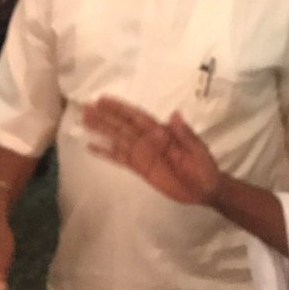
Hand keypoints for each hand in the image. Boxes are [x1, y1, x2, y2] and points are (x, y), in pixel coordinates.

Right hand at [82, 96, 221, 205]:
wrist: (204, 189)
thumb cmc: (203, 167)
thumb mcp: (197, 150)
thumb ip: (184, 134)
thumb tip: (175, 114)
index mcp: (161, 132)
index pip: (137, 117)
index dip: (120, 108)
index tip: (103, 99)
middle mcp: (147, 139)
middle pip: (122, 125)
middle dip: (104, 116)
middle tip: (85, 107)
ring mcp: (142, 153)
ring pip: (117, 139)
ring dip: (101, 129)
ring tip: (84, 120)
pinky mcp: (139, 168)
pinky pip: (119, 158)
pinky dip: (105, 152)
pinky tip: (92, 146)